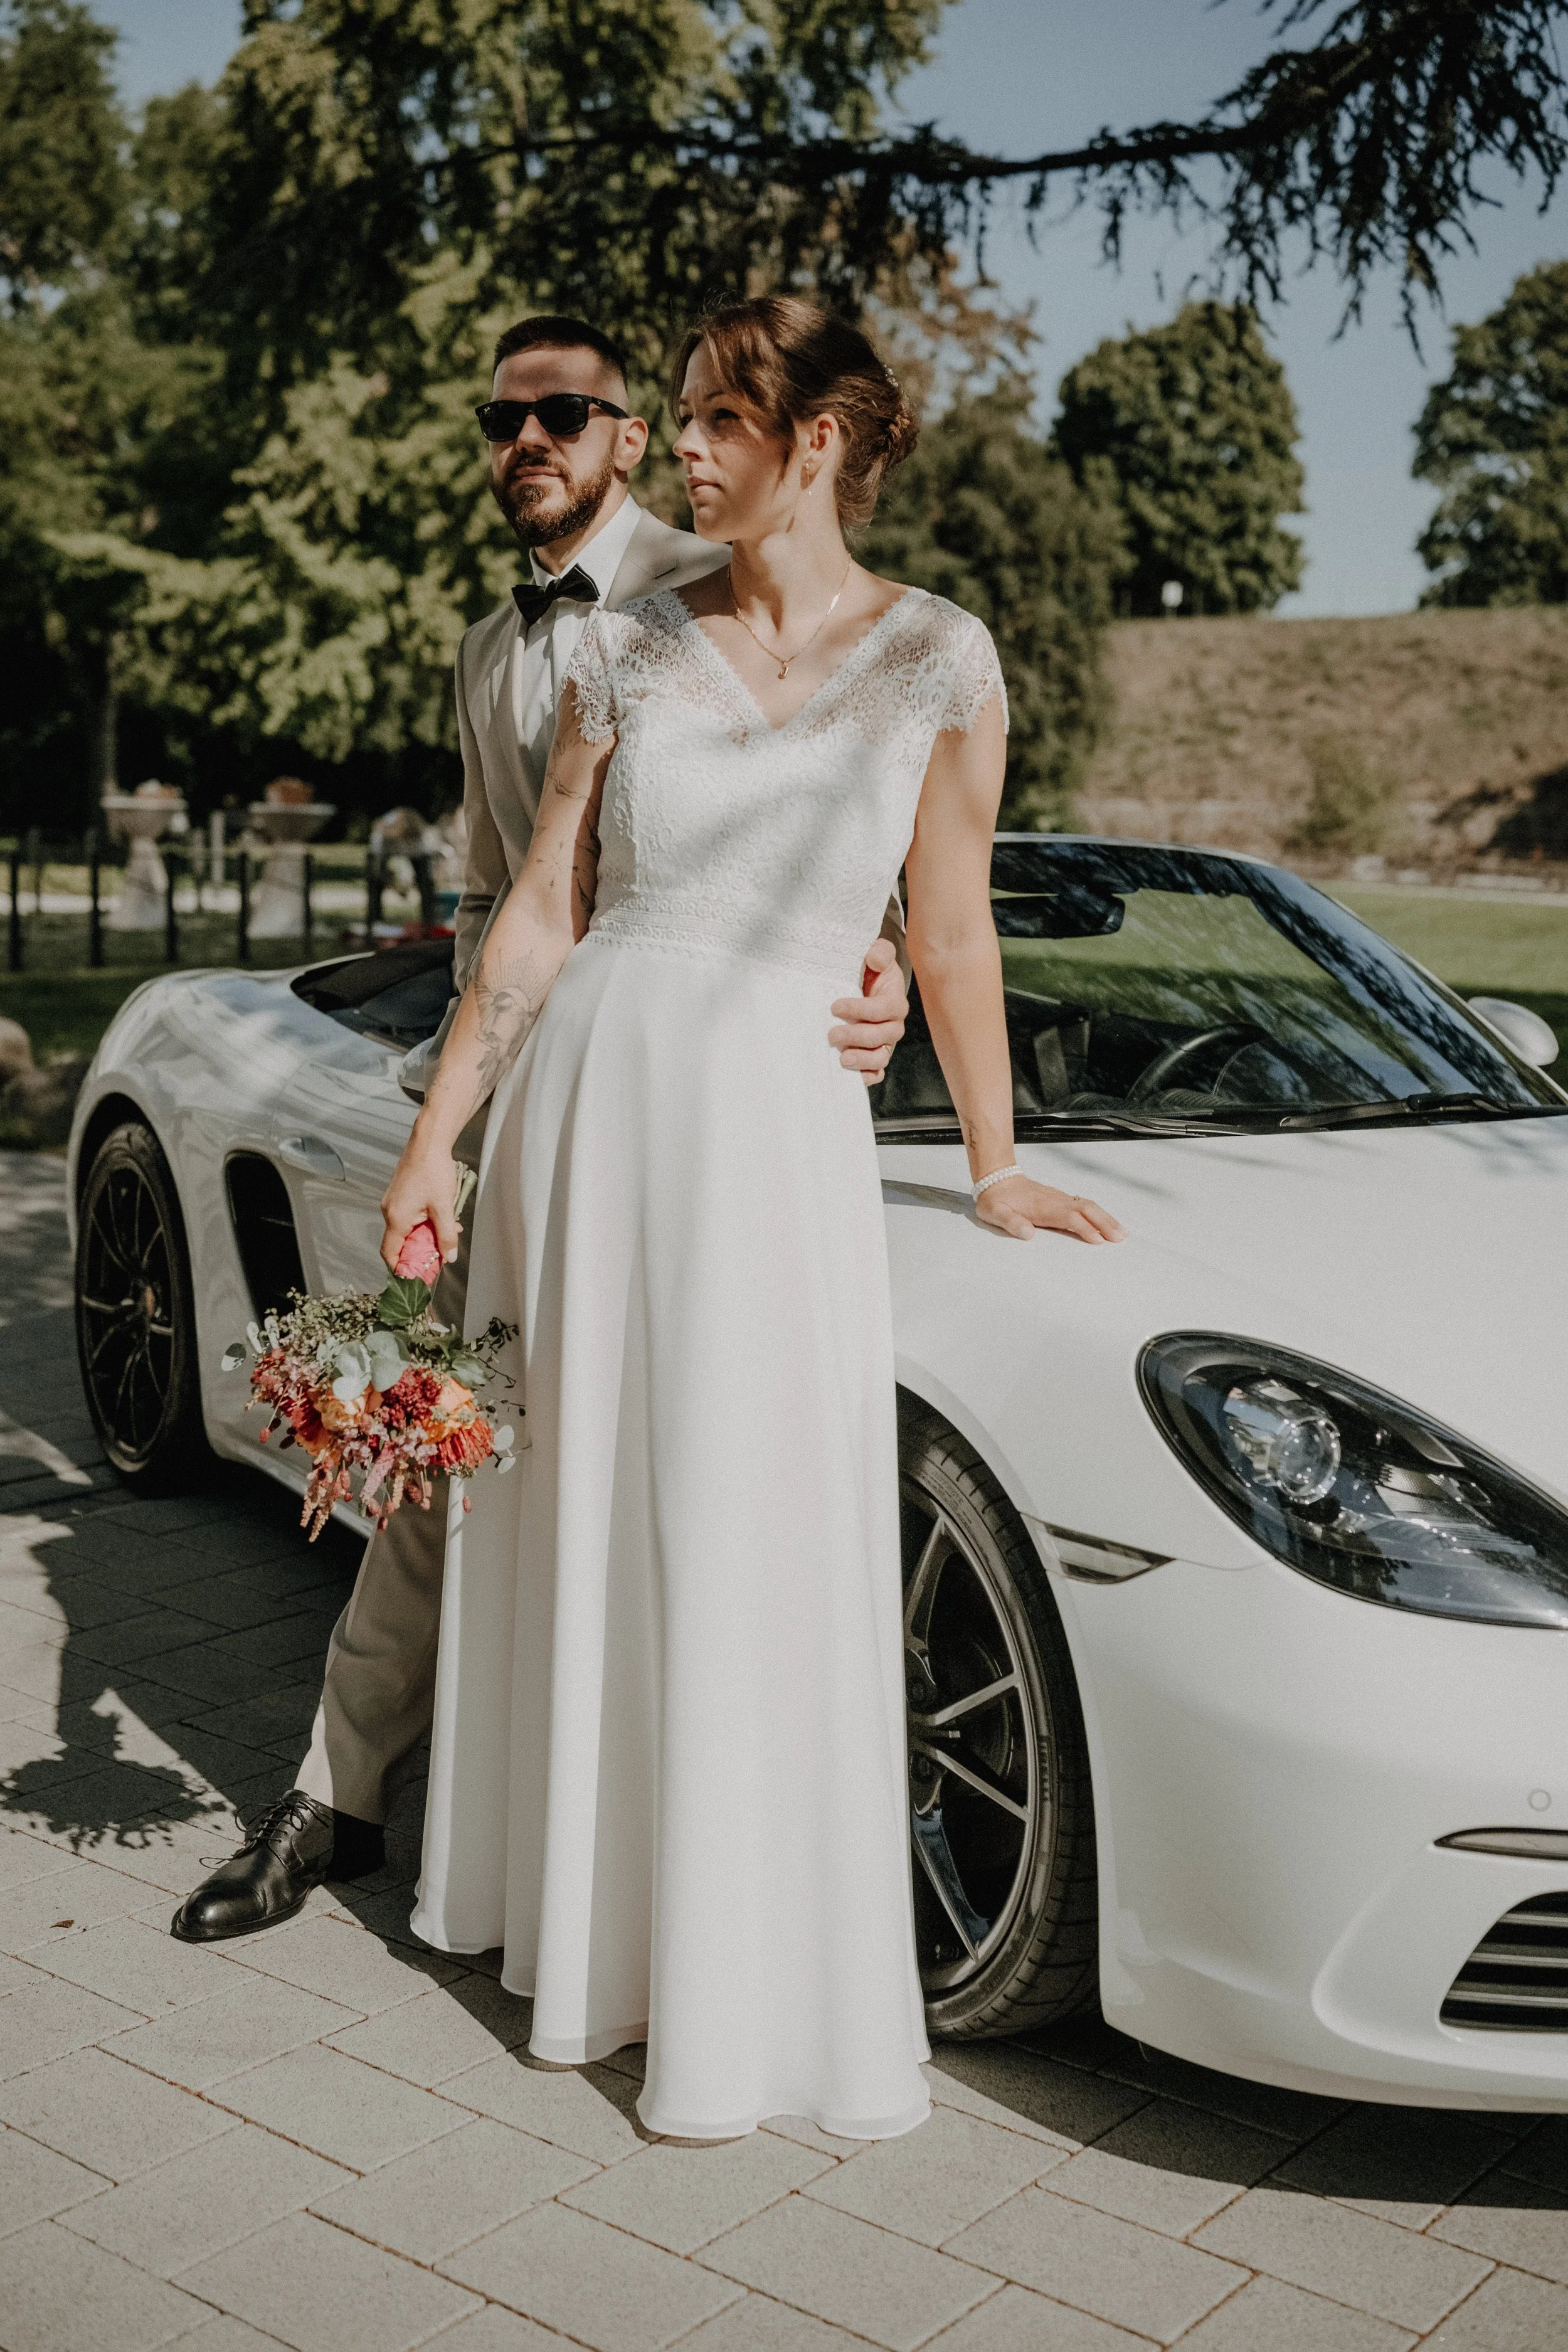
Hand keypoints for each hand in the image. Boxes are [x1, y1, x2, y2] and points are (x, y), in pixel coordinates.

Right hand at [380, 1142, 461, 1271]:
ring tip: (445, 1234)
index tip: (412, 1277)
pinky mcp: (400, 1194)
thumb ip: (447, 1235)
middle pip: (399, 1243)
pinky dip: (423, 1222)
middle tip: (435, 1258)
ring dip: (424, 1235)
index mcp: (396, 1218)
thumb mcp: (444, 1207)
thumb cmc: (433, 1171)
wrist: (429, 1142)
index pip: (390, 1253)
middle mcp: (390, 1211)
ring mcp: (393, 1202)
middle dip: (417, 1252)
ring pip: (406, 1229)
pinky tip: (441, 1218)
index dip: (400, 1269)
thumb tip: (449, 1257)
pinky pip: (408, 1216)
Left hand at [829, 937, 908, 1085]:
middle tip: (832, 1034)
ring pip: (880, 1057)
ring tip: (841, 1058)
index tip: (835, 1006)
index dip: (860, 1009)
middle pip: (881, 1036)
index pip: (883, 1009)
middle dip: (856, 1036)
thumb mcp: (878, 954)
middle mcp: (893, 1025)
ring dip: (861, 1059)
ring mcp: (885, 1042)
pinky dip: (868, 1076)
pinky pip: (877, 1071)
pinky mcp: (876, 1055)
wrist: (870, 984)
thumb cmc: (872, 970)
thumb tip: (874, 959)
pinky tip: (855, 1076)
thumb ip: (880, 951)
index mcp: (895, 1001)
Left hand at [975, 1177, 1124, 1243]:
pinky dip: (1099, 1213)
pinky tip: (1106, 1222)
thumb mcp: (995, 1212)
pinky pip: (1084, 1204)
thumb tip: (1028, 1233)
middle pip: (1087, 1209)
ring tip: (1122, 1232)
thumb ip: (1011, 1222)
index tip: (1098, 1241)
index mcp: (1043, 1207)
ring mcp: (1059, 1198)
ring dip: (1106, 1218)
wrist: (997, 1178)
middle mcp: (1056, 1200)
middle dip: (1105, 1223)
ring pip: (1089, 1205)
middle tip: (1121, 1238)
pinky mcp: (1060, 1199)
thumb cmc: (995, 1199)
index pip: (1070, 1217)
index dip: (1084, 1228)